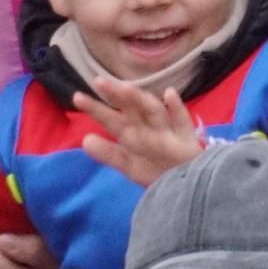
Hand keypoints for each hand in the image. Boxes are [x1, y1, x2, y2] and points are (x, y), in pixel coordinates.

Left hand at [74, 76, 201, 187]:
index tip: (77, 97)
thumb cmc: (159, 172)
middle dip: (117, 95)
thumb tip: (85, 140)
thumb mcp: (130, 166)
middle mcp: (148, 128)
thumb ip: (109, 154)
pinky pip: (182, 123)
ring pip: (153, 111)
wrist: (190, 187)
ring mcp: (168, 132)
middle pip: (131, 108)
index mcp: (133, 133)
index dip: (96, 109)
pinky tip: (170, 94)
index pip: (111, 119)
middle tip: (99, 81)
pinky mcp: (187, 141)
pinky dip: (177, 109)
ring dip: (142, 99)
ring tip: (126, 87)